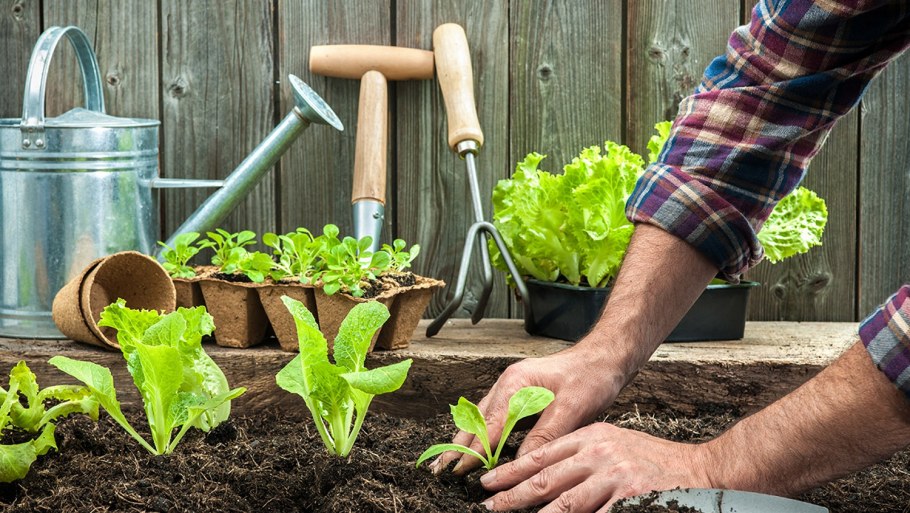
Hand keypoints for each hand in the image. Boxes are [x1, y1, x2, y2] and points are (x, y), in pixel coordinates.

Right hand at [429, 345, 625, 474]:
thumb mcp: (571, 408)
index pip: (489, 425)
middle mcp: (508, 384)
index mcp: (516, 383)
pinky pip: (493, 417)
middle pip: (476, 420)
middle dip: (457, 446)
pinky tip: (475, 447)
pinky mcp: (519, 396)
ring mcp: (512, 389)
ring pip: (480, 418)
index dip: (474, 451)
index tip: (459, 471)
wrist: (605, 357)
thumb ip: (544, 435)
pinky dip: (481, 434)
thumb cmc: (591, 376)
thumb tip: (521, 463)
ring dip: (465, 441)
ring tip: (448, 462)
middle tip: (440, 470)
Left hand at [478, 422, 713, 511]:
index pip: (542, 454)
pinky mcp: (630, 498)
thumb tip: (545, 479)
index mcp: (591, 438)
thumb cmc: (654, 463)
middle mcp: (599, 454)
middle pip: (546, 480)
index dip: (512, 471)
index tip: (488, 483)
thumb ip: (581, 459)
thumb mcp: (613, 446)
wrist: (702, 471)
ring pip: (564, 504)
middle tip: (487, 507)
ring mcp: (615, 477)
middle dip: (512, 496)